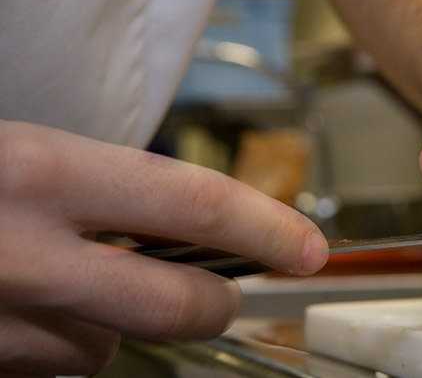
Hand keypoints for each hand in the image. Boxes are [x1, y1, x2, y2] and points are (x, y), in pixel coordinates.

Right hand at [0, 120, 327, 375]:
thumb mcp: (25, 150)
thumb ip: (109, 185)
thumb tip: (194, 222)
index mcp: (43, 173)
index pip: (197, 207)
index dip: (269, 230)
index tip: (306, 247)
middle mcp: (25, 257)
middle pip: (178, 306)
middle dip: (217, 302)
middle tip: (222, 288)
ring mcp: (2, 326)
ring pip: (107, 346)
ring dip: (111, 320)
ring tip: (59, 274)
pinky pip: (52, 364)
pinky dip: (57, 338)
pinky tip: (21, 300)